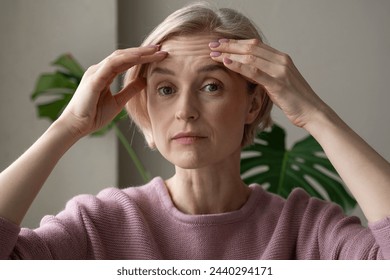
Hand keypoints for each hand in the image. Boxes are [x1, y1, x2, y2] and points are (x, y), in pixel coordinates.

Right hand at [58, 46, 166, 137]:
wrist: (77, 126)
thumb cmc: (94, 115)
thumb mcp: (118, 101)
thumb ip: (130, 90)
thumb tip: (145, 81)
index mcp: (104, 75)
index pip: (126, 62)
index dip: (142, 58)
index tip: (158, 56)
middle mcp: (100, 70)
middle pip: (124, 56)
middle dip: (143, 52)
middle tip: (160, 49)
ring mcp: (96, 72)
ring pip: (120, 57)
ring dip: (138, 53)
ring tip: (154, 51)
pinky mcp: (94, 79)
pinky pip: (112, 65)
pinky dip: (126, 59)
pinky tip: (139, 57)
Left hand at [209, 39, 327, 127]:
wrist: (313, 112)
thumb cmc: (295, 100)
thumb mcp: (279, 83)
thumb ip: (267, 75)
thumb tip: (250, 73)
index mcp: (281, 59)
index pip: (255, 45)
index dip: (237, 43)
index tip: (221, 43)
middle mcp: (281, 61)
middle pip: (250, 47)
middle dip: (229, 45)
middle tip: (212, 44)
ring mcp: (280, 71)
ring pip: (250, 56)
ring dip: (230, 53)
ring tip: (214, 53)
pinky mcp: (278, 84)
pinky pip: (255, 72)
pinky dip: (239, 66)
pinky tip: (226, 63)